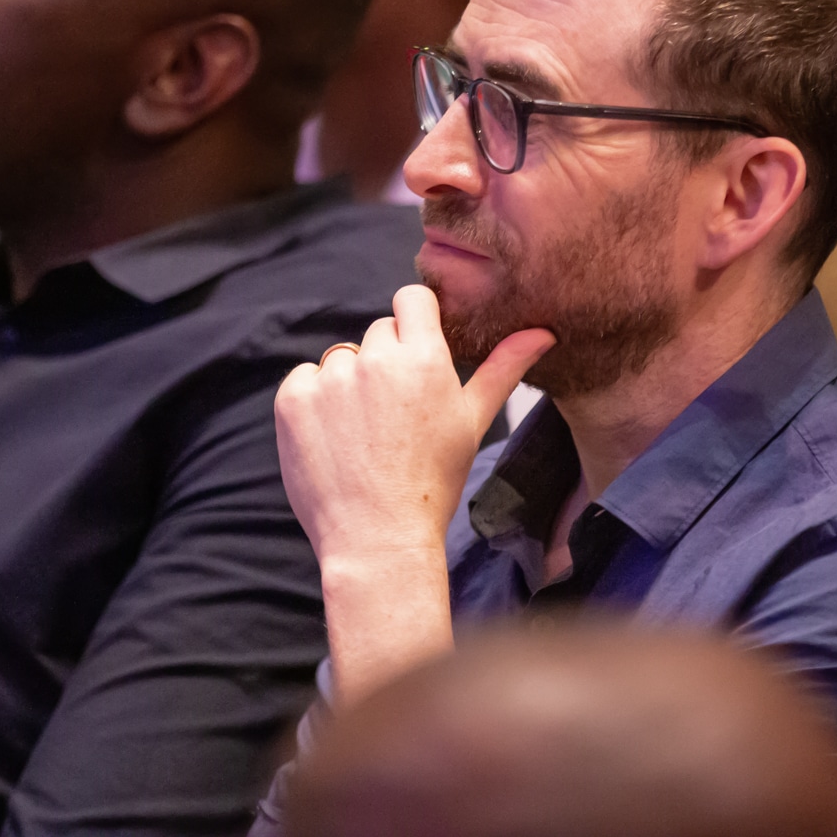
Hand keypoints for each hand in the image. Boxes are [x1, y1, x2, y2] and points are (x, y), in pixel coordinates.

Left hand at [275, 284, 553, 570]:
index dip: (416, 322)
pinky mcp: (293, 399)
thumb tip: (542, 332)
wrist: (379, 538)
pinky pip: (304, 379)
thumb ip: (503, 369)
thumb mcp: (473, 422)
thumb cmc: (434, 482)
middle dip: (388, 361)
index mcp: (425, 358)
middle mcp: (376, 358)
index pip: (413, 298)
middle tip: (397, 414)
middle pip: (379, 332)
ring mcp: (331, 378)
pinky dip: (315, 402)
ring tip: (365, 434)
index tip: (418, 352)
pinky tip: (335, 439)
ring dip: (350, 383)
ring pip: (342, 358)